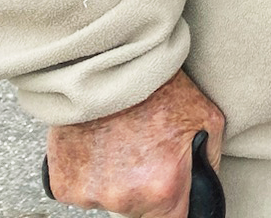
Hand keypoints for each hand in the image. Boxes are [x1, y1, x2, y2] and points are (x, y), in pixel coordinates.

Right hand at [45, 69, 223, 217]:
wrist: (111, 66)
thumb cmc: (162, 89)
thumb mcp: (208, 121)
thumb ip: (207, 163)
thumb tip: (204, 185)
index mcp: (163, 188)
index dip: (175, 209)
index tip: (174, 196)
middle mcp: (125, 198)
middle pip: (139, 211)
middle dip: (147, 189)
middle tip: (148, 153)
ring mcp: (90, 194)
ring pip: (110, 198)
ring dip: (117, 180)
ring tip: (123, 142)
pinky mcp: (63, 184)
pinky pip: (83, 189)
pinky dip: (91, 172)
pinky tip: (101, 144)